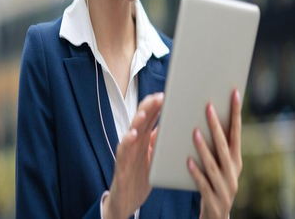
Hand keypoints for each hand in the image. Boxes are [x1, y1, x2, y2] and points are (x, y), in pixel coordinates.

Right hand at [103, 92, 162, 218]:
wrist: (126, 200)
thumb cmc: (140, 175)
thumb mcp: (154, 156)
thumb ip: (159, 140)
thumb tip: (173, 125)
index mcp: (143, 137)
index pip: (150, 116)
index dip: (157, 105)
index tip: (167, 95)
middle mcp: (134, 140)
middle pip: (141, 118)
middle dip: (150, 106)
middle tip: (159, 97)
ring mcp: (127, 150)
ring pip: (131, 130)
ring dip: (138, 120)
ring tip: (146, 112)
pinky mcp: (121, 162)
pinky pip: (123, 149)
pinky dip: (127, 140)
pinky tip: (132, 134)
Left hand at [187, 90, 241, 218]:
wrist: (216, 216)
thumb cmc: (214, 181)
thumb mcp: (220, 162)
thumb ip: (217, 143)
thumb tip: (208, 112)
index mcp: (236, 159)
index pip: (236, 132)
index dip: (236, 113)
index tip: (234, 93)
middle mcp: (233, 172)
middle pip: (224, 146)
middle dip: (217, 126)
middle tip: (208, 107)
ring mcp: (225, 188)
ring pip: (213, 164)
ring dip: (204, 148)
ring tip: (194, 132)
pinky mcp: (214, 201)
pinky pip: (203, 184)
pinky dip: (196, 172)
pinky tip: (188, 162)